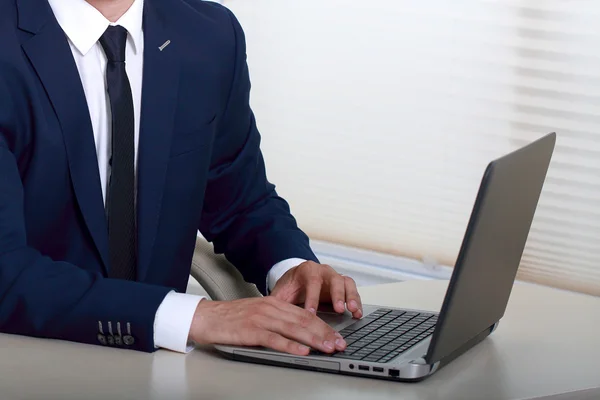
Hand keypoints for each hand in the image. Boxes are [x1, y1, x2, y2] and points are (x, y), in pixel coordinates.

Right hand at [189, 297, 346, 355]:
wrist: (205, 317)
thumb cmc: (230, 318)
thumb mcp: (258, 313)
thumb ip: (277, 319)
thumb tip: (299, 332)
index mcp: (274, 303)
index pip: (306, 314)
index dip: (324, 326)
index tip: (337, 336)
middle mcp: (271, 308)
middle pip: (305, 320)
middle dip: (325, 333)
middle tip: (340, 344)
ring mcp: (261, 318)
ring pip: (294, 329)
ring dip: (314, 340)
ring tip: (328, 348)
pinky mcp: (251, 330)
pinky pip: (275, 339)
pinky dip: (291, 345)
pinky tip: (302, 351)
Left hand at [270, 261, 362, 318]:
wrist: (296, 279)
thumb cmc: (290, 286)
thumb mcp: (281, 292)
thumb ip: (277, 301)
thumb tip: (267, 313)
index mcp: (307, 270)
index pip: (312, 282)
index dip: (312, 298)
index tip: (311, 314)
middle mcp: (324, 271)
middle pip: (333, 280)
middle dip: (337, 295)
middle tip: (339, 309)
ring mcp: (335, 277)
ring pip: (346, 283)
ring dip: (351, 297)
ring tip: (353, 311)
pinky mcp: (343, 286)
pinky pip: (353, 291)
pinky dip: (357, 302)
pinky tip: (357, 313)